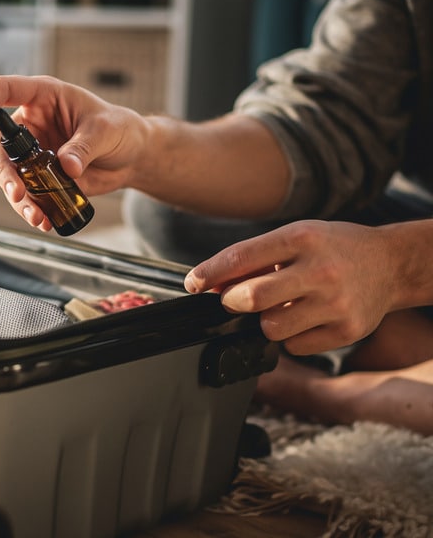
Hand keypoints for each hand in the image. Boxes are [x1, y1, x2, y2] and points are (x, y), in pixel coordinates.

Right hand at [0, 75, 146, 230]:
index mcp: (41, 97)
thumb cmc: (119, 129)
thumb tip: (67, 167)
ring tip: (36, 215)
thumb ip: (84, 146)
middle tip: (17, 192)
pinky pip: (26, 193)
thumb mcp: (105, 131)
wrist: (131, 157)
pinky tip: (44, 220)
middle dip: (3, 171)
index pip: (2, 89)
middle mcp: (30, 123)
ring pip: (8, 174)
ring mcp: (31, 152)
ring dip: (17, 198)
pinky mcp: (39, 176)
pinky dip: (31, 208)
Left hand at [184, 220, 398, 354]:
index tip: (193, 283)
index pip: (242, 257)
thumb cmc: (332, 248)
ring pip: (271, 328)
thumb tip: (212, 285)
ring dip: (265, 321)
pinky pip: (295, 346)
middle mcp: (321, 270)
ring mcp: (336, 303)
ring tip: (282, 306)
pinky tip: (304, 318)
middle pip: (253, 297)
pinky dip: (290, 336)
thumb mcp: (295, 239)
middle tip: (233, 300)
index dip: (209, 273)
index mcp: (302, 238)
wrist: (390, 264)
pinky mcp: (347, 330)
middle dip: (232, 302)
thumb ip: (254, 260)